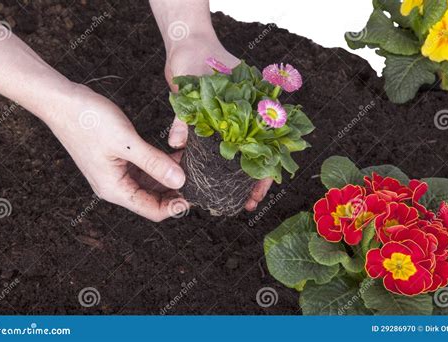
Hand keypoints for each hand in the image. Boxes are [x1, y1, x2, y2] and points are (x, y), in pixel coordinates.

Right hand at [45, 84, 188, 221]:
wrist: (62, 101)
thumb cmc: (88, 120)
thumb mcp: (126, 142)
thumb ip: (154, 163)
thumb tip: (181, 181)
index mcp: (115, 189)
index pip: (152, 210)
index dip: (176, 206)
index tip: (197, 193)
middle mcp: (115, 186)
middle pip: (153, 199)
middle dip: (175, 191)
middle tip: (198, 177)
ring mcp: (116, 173)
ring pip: (150, 183)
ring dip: (169, 176)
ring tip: (190, 164)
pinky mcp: (118, 160)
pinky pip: (144, 169)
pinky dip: (159, 164)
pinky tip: (175, 154)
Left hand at [164, 37, 272, 210]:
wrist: (187, 42)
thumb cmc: (196, 54)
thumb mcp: (193, 82)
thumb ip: (185, 115)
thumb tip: (176, 142)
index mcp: (254, 104)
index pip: (271, 143)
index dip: (268, 170)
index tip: (258, 193)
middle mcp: (248, 114)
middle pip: (259, 153)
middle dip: (254, 180)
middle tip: (245, 204)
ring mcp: (234, 119)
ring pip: (242, 152)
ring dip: (238, 175)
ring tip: (231, 198)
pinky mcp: (217, 121)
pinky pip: (221, 146)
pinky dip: (219, 162)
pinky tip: (211, 178)